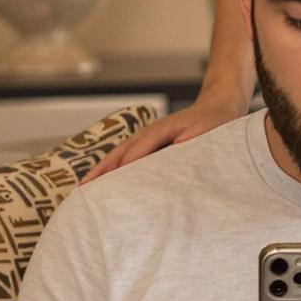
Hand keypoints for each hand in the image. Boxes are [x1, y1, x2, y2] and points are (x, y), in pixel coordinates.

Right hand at [82, 84, 248, 182]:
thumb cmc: (212, 124)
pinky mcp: (147, 146)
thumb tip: (173, 152)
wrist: (216, 109)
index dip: (123, 168)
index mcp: (159, 131)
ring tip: (84, 189)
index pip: (136, 152)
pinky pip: (124, 158)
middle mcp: (147, 134)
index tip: (110, 187)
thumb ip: (189, 142)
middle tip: (84, 191)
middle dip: (101, 171)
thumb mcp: (204, 132)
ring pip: (117, 156)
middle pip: (118, 154)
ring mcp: (144, 140)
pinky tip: (102, 182)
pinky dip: (110, 169)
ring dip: (100, 171)